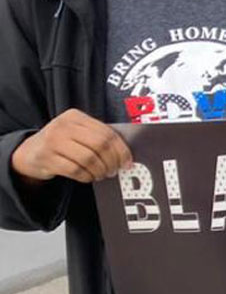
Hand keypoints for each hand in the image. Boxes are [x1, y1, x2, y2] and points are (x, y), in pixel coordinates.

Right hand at [10, 109, 132, 183]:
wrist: (29, 152)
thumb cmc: (61, 143)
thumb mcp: (76, 132)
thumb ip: (97, 137)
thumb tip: (125, 156)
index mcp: (75, 116)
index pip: (107, 133)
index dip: (121, 150)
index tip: (127, 162)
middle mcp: (63, 126)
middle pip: (100, 145)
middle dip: (111, 161)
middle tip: (114, 171)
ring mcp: (53, 141)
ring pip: (88, 159)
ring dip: (99, 170)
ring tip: (101, 174)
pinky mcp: (46, 158)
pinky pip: (75, 170)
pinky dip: (86, 176)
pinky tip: (88, 177)